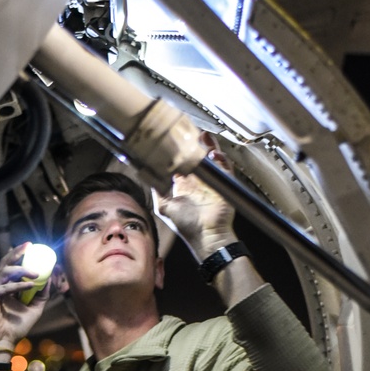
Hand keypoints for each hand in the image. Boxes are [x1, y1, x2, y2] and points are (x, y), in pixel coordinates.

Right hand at [0, 243, 55, 350]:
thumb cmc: (15, 327)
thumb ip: (42, 295)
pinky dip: (19, 285)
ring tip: (36, 273)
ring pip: (5, 272)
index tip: (32, 248)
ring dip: (22, 270)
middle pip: (5, 263)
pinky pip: (5, 287)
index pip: (13, 266)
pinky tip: (30, 285)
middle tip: (28, 245)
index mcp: (7, 286)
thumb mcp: (35, 309)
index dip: (20, 256)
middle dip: (17, 253)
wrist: (2, 341)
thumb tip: (50, 280)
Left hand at [156, 140, 235, 261]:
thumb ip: (156, 189)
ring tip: (204, 138)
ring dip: (209, 147)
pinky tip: (214, 154)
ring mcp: (211, 183)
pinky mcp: (224, 185)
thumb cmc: (186, 226)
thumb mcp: (164, 206)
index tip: (174, 140)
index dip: (179, 151)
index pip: (181, 163)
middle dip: (196, 144)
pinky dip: (221, 159)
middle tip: (192, 134)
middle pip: (198, 157)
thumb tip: (144, 173)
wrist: (207, 237)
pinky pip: (225, 168)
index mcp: (183, 186)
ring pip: (212, 159)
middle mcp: (197, 182)